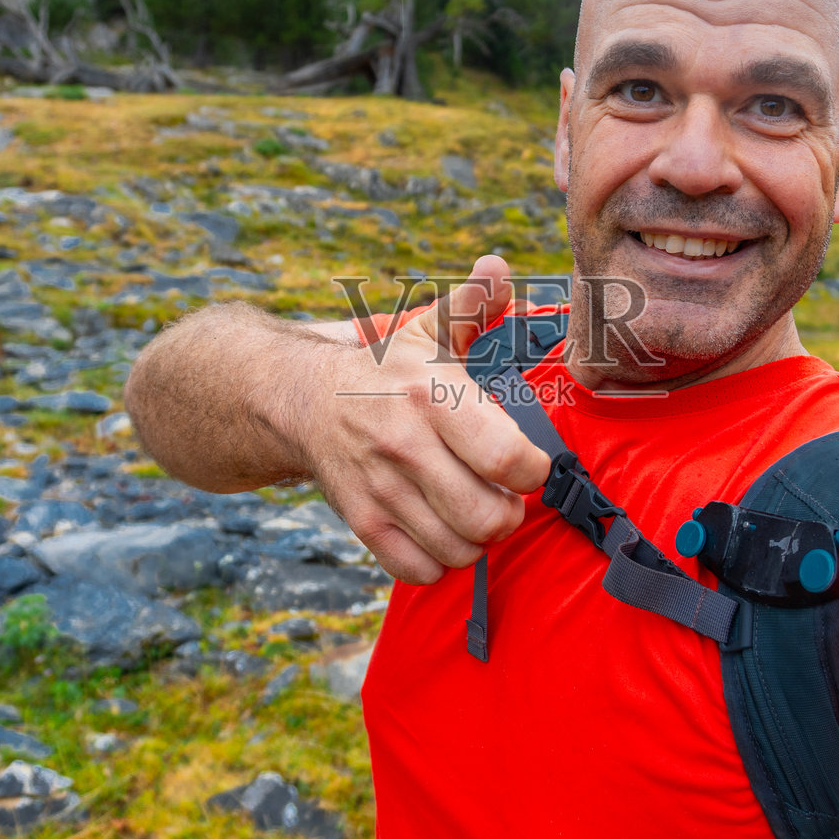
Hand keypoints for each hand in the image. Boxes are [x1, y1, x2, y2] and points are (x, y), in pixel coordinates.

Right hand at [296, 255, 552, 583]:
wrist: (304, 400)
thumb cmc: (387, 369)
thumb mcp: (429, 329)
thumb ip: (472, 303)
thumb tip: (496, 268)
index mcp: (431, 394)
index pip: (506, 457)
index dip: (533, 470)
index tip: (528, 463)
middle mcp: (404, 444)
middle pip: (488, 516)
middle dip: (510, 513)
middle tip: (504, 496)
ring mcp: (380, 488)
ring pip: (459, 549)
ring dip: (478, 538)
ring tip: (474, 511)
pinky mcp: (363, 522)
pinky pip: (420, 569)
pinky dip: (441, 561)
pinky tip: (441, 530)